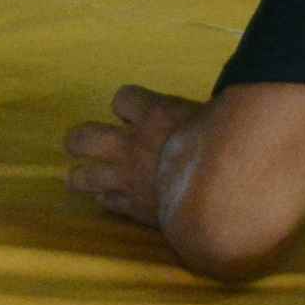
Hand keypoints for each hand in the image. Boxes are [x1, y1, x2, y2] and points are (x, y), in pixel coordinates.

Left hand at [62, 84, 206, 228]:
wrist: (219, 194)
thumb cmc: (225, 148)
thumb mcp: (215, 118)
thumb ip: (198, 116)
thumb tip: (211, 108)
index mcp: (154, 115)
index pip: (123, 97)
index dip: (126, 104)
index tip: (133, 112)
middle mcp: (131, 145)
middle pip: (84, 137)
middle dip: (79, 140)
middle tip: (82, 143)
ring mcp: (126, 178)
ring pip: (83, 177)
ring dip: (81, 176)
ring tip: (81, 177)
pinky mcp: (132, 206)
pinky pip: (107, 202)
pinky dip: (108, 199)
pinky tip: (113, 198)